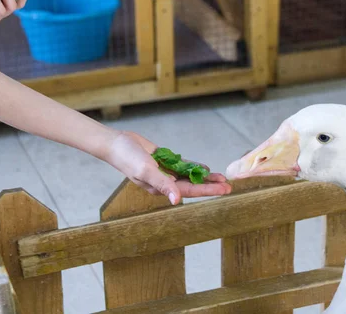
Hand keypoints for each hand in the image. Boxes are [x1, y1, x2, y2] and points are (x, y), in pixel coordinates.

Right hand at [105, 131, 230, 204]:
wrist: (116, 143)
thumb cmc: (128, 158)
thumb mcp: (146, 171)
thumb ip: (163, 185)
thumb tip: (176, 201)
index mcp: (161, 188)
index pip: (189, 191)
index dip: (208, 190)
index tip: (224, 189)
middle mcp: (165, 182)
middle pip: (192, 185)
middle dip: (210, 186)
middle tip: (229, 186)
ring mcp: (164, 172)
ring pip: (189, 176)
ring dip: (204, 177)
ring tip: (221, 178)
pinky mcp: (163, 161)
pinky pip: (182, 166)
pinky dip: (193, 167)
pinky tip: (205, 169)